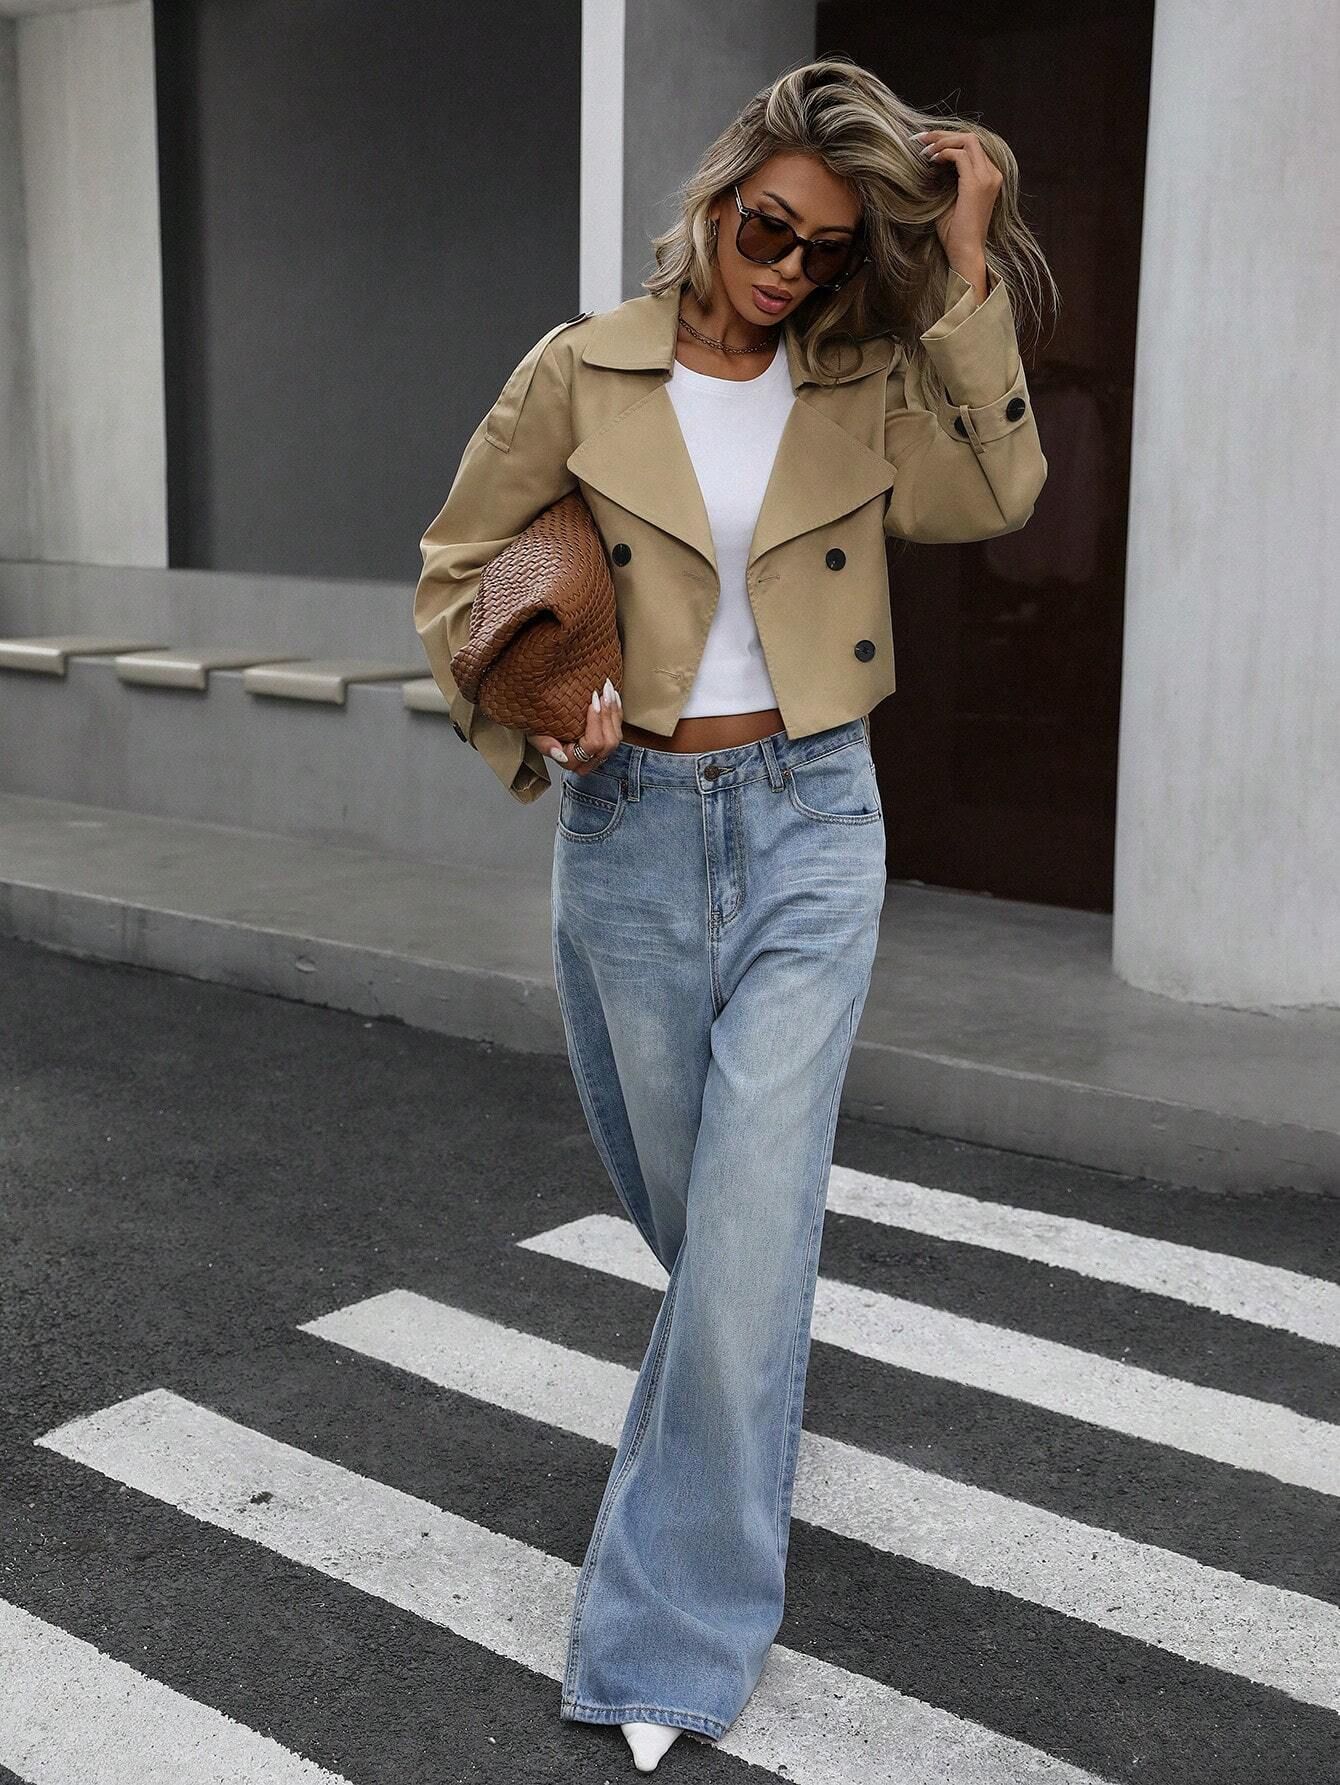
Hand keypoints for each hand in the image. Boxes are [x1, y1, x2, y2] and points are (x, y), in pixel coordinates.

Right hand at [529, 678, 622, 773]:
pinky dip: (617, 711)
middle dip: (607, 714)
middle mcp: (588, 762)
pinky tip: (613, 697)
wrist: (543, 722)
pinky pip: (618, 730)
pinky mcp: (607, 744)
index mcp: (572, 762)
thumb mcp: (536, 734)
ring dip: (613, 711)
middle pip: (608, 742)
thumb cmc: (539, 728)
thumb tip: (560, 754)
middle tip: (603, 691)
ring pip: (616, 736)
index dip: (596, 722)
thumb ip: (545, 745)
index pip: (593, 745)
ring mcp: (599, 754)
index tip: (592, 702)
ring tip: (608, 690)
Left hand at [911, 129, 1001, 289]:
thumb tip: (929, 162)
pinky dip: (944, 153)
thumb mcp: (950, 199)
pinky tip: (931, 161)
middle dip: (943, 134)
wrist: (966, 252)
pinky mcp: (976, 184)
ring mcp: (987, 177)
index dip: (948, 139)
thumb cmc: (956, 232)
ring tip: (924, 151)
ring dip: (942, 142)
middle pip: (970, 137)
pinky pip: (960, 155)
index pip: (972, 145)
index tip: (926, 143)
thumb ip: (945, 179)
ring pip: (967, 140)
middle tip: (920, 139)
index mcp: (990, 176)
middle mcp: (992, 173)